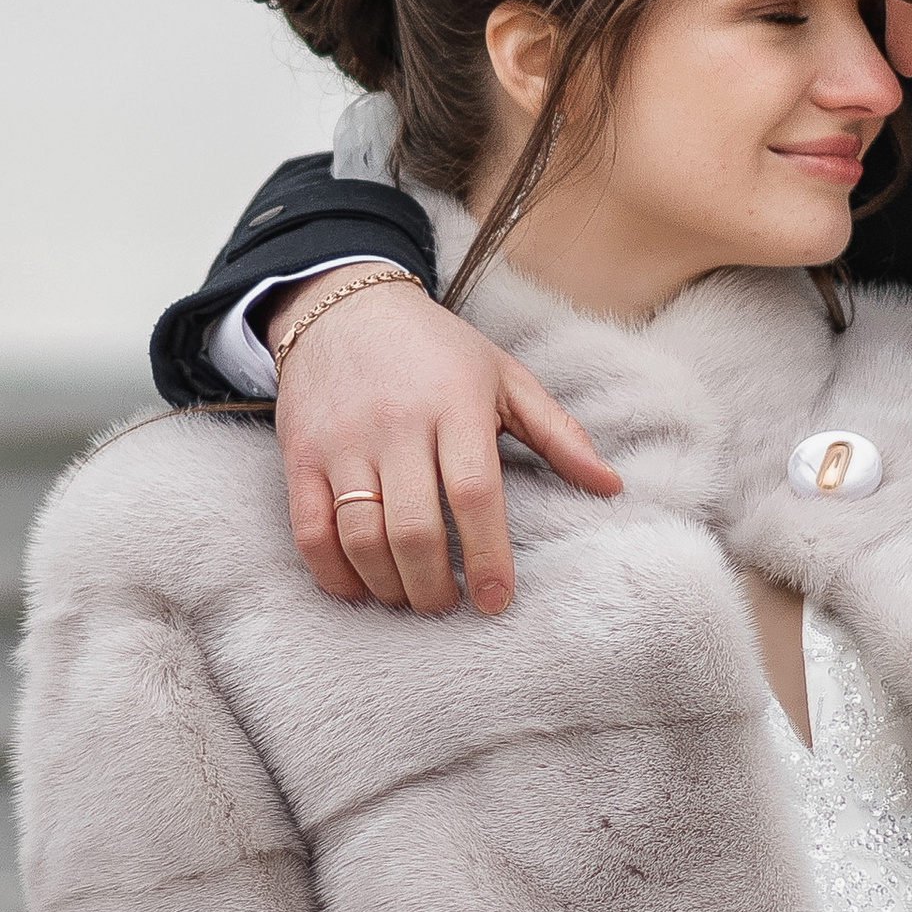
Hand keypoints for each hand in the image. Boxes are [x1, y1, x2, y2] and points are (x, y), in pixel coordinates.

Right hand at [267, 269, 618, 613]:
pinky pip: (310, 530)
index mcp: (456, 404)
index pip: (473, 494)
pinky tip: (360, 587)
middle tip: (450, 605)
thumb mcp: (505, 376)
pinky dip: (333, 573)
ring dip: (388, 585)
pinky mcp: (301, 455)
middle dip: (434, 585)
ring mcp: (342, 441)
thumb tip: (611, 486)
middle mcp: (396, 424)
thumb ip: (558, 433)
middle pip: (414, 528)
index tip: (498, 600)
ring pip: (361, 536)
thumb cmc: (438, 351)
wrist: (344, 307)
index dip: (487, 556)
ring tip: (411, 598)